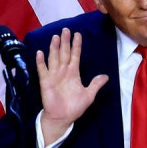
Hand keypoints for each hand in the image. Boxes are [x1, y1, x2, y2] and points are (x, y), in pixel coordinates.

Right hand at [36, 28, 107, 145]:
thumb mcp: (88, 95)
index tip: (78, 34)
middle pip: (64, 53)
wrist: (62, 117)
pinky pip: (43, 70)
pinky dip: (41, 62)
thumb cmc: (74, 107)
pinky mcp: (46, 82)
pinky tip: (40, 53)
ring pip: (54, 58)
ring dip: (54, 48)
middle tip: (65, 29)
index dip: (76, 45)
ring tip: (55, 37)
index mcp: (73, 73)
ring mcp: (54, 76)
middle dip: (65, 42)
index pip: (75, 55)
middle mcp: (63, 72)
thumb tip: (106, 76)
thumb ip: (95, 84)